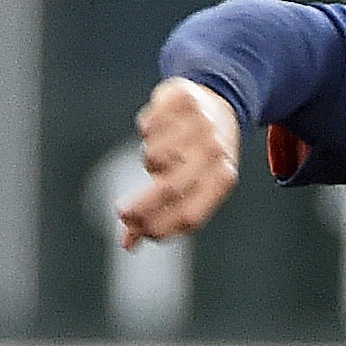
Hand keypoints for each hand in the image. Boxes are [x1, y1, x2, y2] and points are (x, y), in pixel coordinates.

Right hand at [118, 77, 241, 247]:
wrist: (219, 101)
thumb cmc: (200, 155)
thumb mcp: (194, 184)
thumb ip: (162, 214)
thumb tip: (126, 244)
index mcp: (223, 177)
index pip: (190, 215)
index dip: (162, 228)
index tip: (139, 232)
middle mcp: (214, 151)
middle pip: (170, 189)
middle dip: (142, 206)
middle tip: (122, 214)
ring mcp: (200, 125)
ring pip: (153, 157)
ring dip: (150, 160)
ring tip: (164, 150)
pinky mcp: (182, 101)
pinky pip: (148, 129)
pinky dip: (149, 131)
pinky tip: (163, 127)